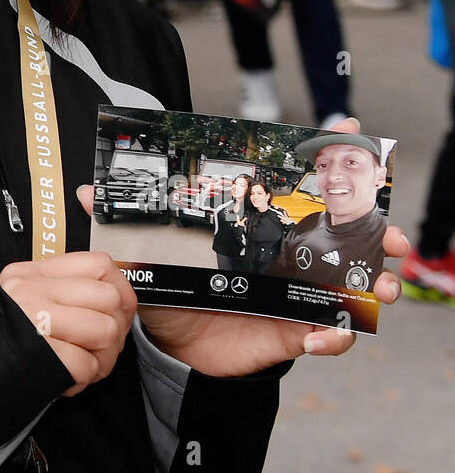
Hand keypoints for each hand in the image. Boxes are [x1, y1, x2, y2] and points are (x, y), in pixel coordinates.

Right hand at [0, 251, 137, 397]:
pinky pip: (88, 364)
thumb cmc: (6, 342)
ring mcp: (34, 321)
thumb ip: (64, 292)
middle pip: (109, 299)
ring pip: (106, 330)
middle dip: (116, 331)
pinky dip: (84, 378)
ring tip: (84, 367)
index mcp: (30, 273)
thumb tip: (118, 298)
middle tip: (100, 350)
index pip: (98, 263)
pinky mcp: (41, 355)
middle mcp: (30, 290)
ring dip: (104, 358)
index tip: (119, 313)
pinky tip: (66, 379)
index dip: (121, 289)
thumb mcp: (26, 301)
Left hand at [77, 119, 407, 377]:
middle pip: (342, 234)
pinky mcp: (289, 333)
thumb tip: (81, 190)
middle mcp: (283, 254)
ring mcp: (292, 294)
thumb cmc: (167, 286)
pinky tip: (327, 336)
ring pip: (350, 284)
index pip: (297, 185)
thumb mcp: (144, 251)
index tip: (352, 129)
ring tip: (384, 287)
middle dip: (376, 228)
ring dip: (374, 282)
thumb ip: (119, 221)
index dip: (328, 157)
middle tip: (390, 232)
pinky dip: (333, 336)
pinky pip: (326, 336)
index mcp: (256, 225)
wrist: (167, 344)